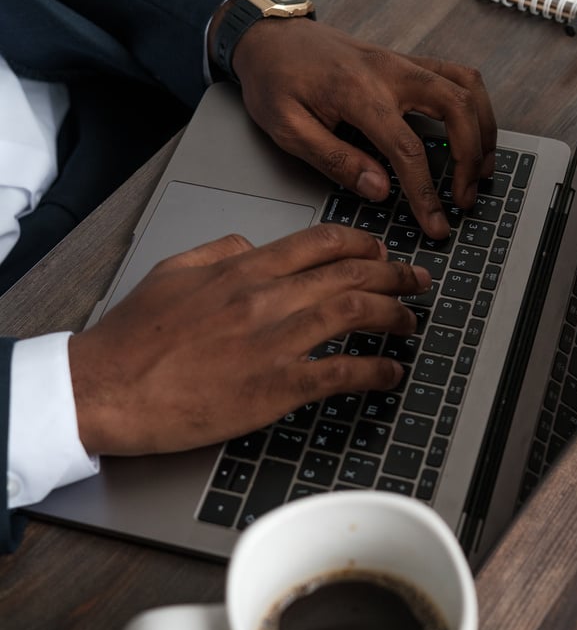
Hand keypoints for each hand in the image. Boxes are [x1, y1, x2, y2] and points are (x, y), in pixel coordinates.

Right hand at [68, 225, 430, 455]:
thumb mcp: (172, 272)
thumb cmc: (133, 337)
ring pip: (353, 312)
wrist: (107, 386)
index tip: (380, 250)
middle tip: (416, 281)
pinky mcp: (275, 387)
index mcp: (242, 268)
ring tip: (410, 320)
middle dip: (393, 273)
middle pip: (349, 272)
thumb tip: (251, 245)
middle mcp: (265, 297)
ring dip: (393, 314)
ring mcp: (274, 341)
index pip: (321, 242)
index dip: (362, 243)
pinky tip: (390, 373)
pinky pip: (340, 373)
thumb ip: (219, 251)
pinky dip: (374, 371)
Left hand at [213, 15, 496, 238]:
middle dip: (471, 158)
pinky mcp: (405, 62)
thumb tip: (378, 189)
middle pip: (455, 108)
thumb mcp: (287, 128)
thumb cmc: (273, 80)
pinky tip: (474, 132)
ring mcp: (402, 62)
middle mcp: (389, 71)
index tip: (435, 224)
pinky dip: (475, 105)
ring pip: (466, 87)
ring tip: (482, 169)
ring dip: (483, 129)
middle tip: (464, 198)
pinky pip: (456, 75)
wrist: (269, 37)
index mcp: (358, 92)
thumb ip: (334, 159)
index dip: (425, 193)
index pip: (407, 149)